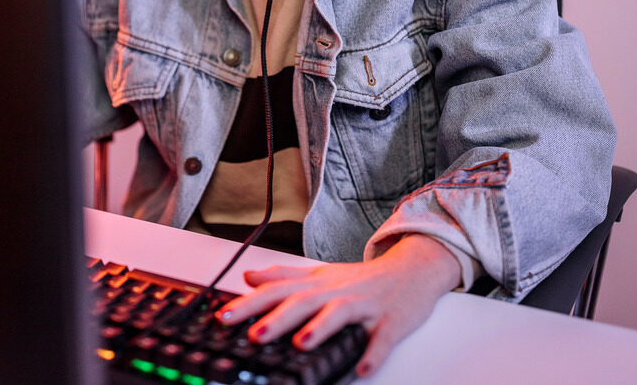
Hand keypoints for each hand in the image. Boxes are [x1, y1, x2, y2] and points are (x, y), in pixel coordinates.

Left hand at [216, 234, 461, 376]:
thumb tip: (248, 277)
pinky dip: (373, 352)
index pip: (278, 291)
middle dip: (278, 318)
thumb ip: (283, 277)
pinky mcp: (391, 321)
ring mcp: (365, 306)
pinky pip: (382, 338)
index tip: (224, 316)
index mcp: (318, 284)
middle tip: (254, 333)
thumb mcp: (320, 275)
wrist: (413, 270)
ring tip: (300, 343)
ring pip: (339, 314)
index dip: (250, 304)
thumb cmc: (362, 279)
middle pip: (304, 302)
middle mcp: (337, 293)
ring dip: (320, 328)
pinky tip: (362, 367)